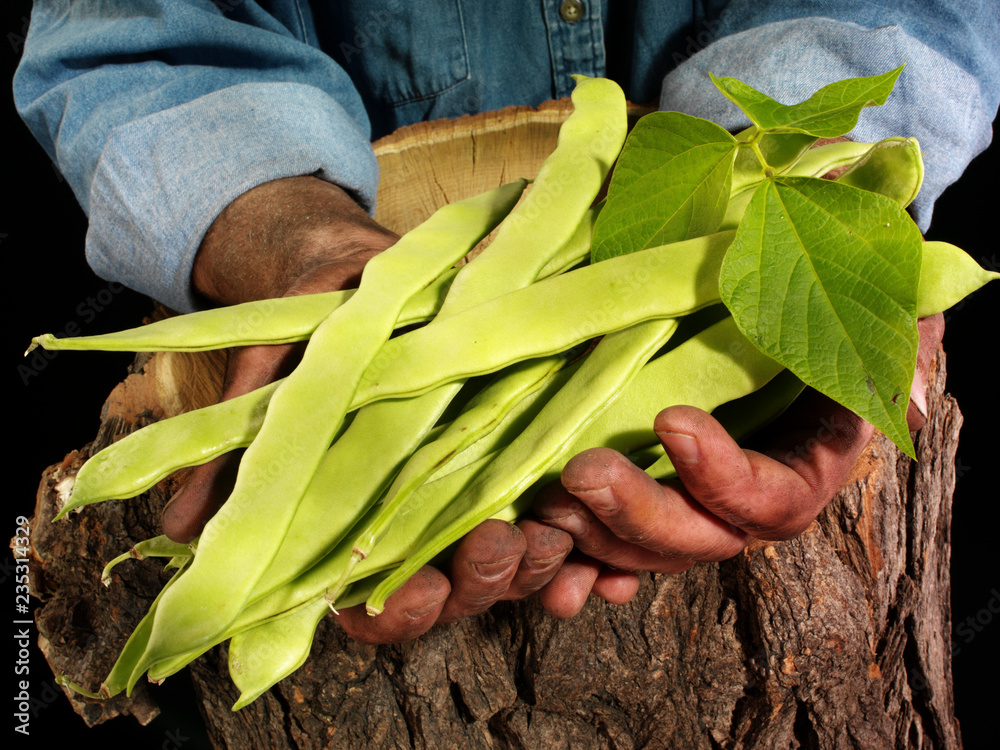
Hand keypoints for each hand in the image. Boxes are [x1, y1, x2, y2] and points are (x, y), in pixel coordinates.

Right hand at [161, 175, 573, 643]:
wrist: (362, 275)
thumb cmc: (313, 339)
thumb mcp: (271, 388)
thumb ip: (235, 460)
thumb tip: (180, 528)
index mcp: (370, 525)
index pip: (382, 601)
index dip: (397, 610)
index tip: (407, 590)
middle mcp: (433, 520)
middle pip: (465, 588)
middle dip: (483, 579)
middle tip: (499, 542)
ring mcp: (484, 489)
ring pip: (520, 554)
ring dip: (543, 558)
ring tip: (556, 526)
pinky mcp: (529, 450)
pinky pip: (565, 504)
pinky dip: (591, 526)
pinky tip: (603, 520)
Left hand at [530, 314, 945, 616]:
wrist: (777, 306)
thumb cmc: (821, 309)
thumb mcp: (866, 317)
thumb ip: (890, 352)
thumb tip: (904, 403)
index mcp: (804, 466)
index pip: (771, 498)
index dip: (725, 476)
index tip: (673, 421)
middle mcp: (746, 500)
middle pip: (698, 537)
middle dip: (639, 515)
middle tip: (581, 474)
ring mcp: (690, 503)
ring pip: (644, 548)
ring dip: (595, 537)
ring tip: (545, 506)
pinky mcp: (645, 494)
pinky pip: (609, 545)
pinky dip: (580, 561)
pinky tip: (544, 554)